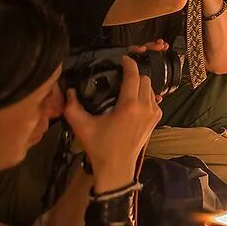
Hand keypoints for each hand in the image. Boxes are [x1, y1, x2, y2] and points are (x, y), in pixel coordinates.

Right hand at [63, 57, 161, 189]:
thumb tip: (69, 90)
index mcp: (129, 106)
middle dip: (134, 75)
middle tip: (121, 76)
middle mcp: (145, 106)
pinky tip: (133, 102)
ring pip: (150, 89)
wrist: (116, 166)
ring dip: (140, 85)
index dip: (129, 64)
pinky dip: (145, 96)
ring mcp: (154, 113)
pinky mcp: (157, 118)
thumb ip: (72, 107)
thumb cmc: (99, 146)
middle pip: (145, 79)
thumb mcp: (82, 126)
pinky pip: (153, 100)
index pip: (134, 76)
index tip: (123, 59)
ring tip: (126, 88)